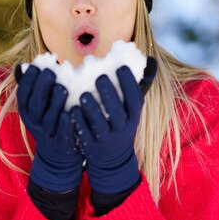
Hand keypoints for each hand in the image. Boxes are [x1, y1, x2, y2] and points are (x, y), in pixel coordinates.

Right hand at [15, 64, 82, 191]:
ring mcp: (47, 134)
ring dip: (55, 103)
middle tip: (51, 72)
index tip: (37, 66)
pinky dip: (65, 124)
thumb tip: (25, 65)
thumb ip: (34, 87)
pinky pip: (62, 134)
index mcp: (27, 112)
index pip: (23, 95)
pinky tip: (70, 113)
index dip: (28, 81)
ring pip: (49, 118)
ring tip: (63, 88)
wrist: (57, 154)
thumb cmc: (49, 119)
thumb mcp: (38, 106)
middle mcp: (34, 123)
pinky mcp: (61, 144)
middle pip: (35, 104)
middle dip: (41, 87)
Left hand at [70, 57, 157, 193]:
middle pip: (117, 112)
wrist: (113, 159)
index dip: (129, 84)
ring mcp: (106, 139)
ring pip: (99, 123)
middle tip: (100, 77)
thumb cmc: (120, 124)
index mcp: (133, 117)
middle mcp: (122, 129)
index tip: (120, 67)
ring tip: (84, 94)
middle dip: (109, 94)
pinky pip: (84, 133)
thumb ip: (132, 89)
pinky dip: (78, 121)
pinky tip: (72, 110)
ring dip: (92, 108)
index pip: (135, 100)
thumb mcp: (130, 111)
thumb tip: (146, 60)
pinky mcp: (91, 146)